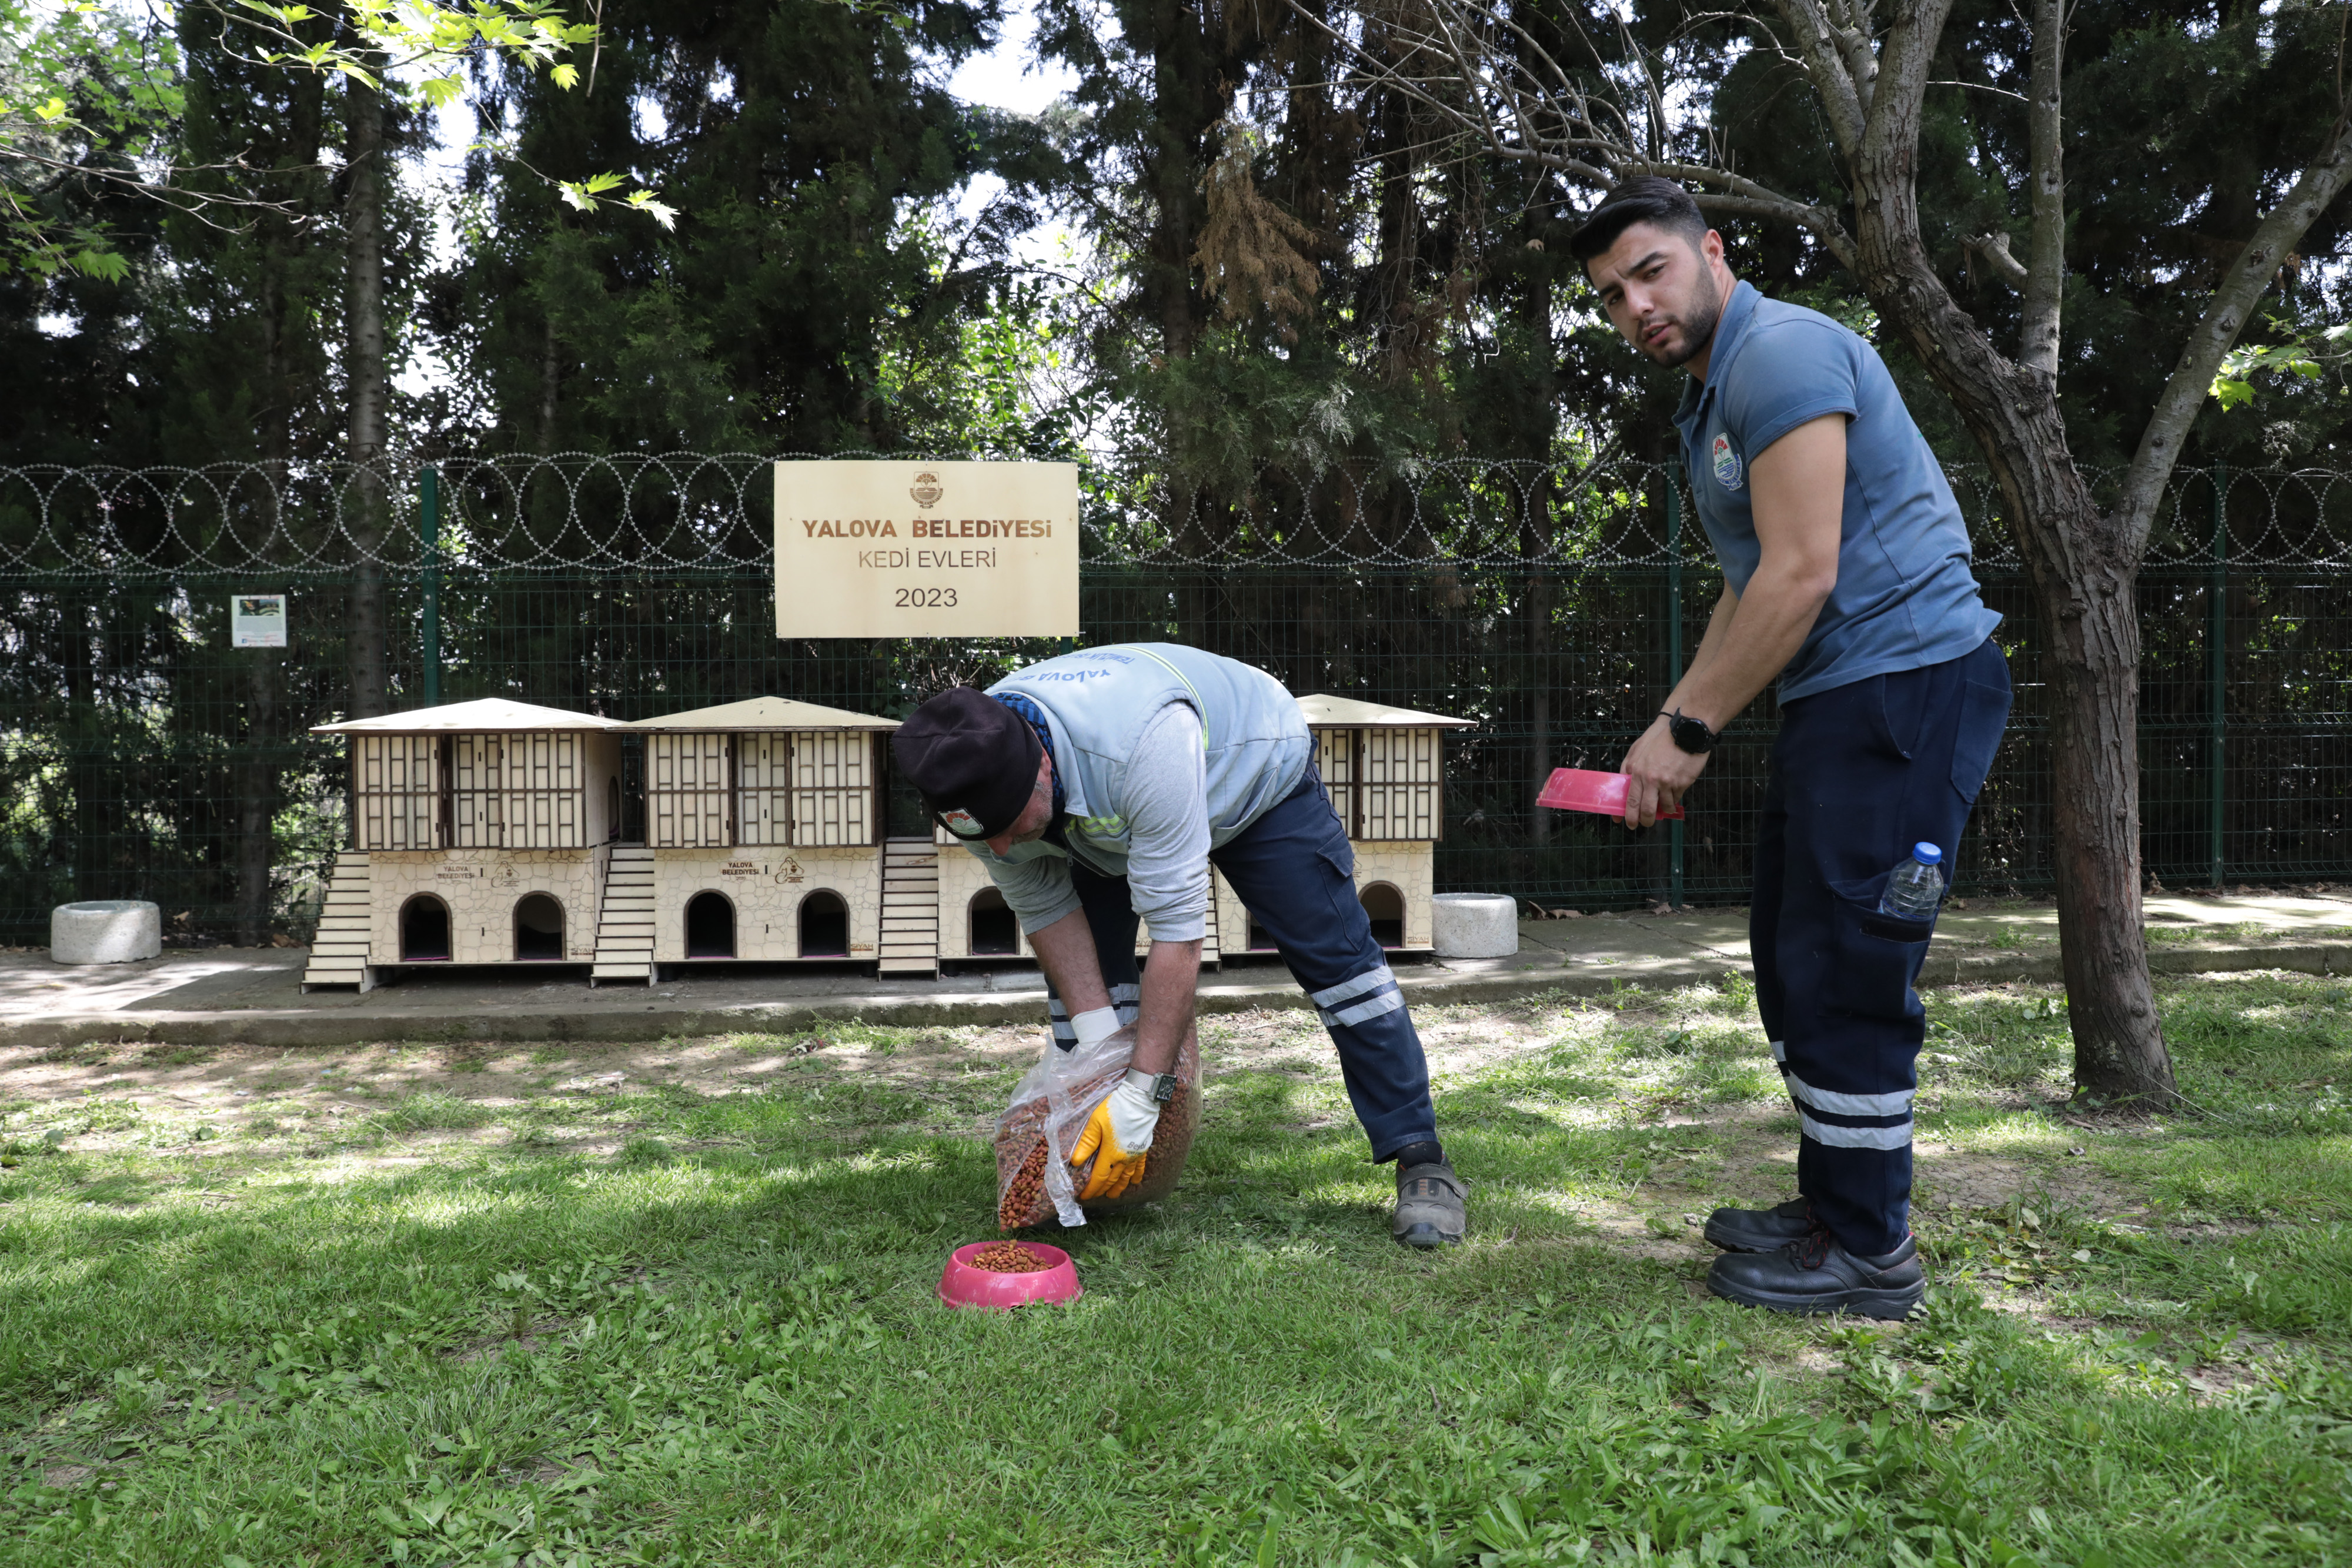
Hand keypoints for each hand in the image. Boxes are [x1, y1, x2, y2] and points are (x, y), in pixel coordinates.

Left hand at [1070, 1071, 1161, 1200]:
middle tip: (1094, 1196)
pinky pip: (1140, 1167)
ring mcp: (1135, 1154)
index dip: (1091, 1188)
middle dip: (1102, 1190)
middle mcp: (1124, 1158)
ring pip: (1126, 1177)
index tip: (1084, 1196)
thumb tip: (1075, 1162)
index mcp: (1111, 1153)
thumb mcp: (1096, 1123)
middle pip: (1112, 1179)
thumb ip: (1086, 1143)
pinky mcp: (1143, 1148)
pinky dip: (1136, 1176)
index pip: (1099, 1177)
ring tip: (1113, 1195)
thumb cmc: (1115, 1109)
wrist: (1140, 1099)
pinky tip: (1134, 1181)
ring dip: (1119, 1188)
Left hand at [1619, 714, 1710, 827]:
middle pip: (1647, 809)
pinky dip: (1675, 799)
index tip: (1629, 823)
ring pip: (1665, 806)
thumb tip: (1623, 783)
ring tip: (1665, 805)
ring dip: (1664, 808)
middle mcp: (1651, 779)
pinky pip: (1677, 798)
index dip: (1629, 815)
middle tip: (1646, 823)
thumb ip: (1628, 767)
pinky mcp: (1683, 783)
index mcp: (1637, 771)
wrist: (1685, 730)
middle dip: (1646, 820)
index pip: (1631, 800)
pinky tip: (1674, 793)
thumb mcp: (1637, 750)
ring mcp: (1668, 782)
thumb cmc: (1660, 739)